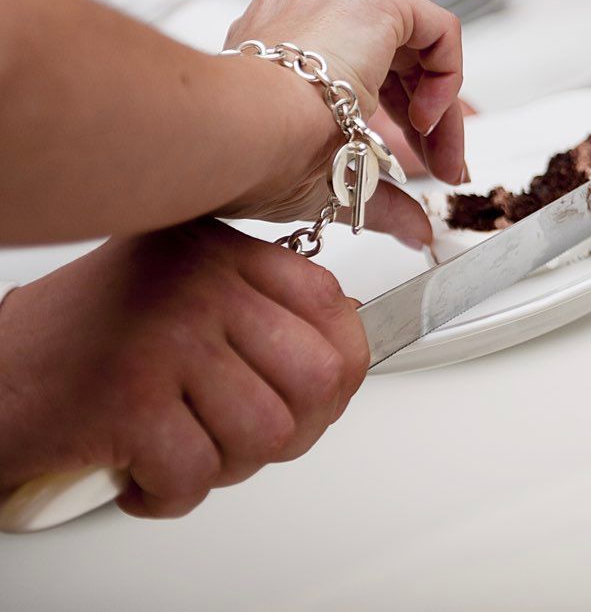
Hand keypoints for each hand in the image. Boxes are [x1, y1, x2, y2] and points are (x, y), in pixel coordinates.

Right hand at [0, 221, 368, 518]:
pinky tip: (141, 476)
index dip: (333, 371)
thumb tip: (348, 345)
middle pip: (317, 378)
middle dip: (291, 431)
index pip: (332, 307)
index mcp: (222, 252)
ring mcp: (168, 337)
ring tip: (186, 452)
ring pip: (267, 434)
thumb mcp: (187, 294)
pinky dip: (170, 496)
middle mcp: (201, 283)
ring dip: (228, 467)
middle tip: (240, 439)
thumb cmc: (86, 345)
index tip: (305, 397)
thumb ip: (263, 308)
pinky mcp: (129, 399)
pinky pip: (199, 474)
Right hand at [222, 0, 465, 239]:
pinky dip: (447, 74)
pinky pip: (436, 28)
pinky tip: (427, 118)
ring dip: (438, 108)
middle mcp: (311, 16)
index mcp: (286, 50)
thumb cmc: (258, 157)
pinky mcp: (372, 1)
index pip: (364, 78)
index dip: (403, 126)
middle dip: (426, 126)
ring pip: (416, 52)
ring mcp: (338, 1)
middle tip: (444, 169)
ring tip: (440, 155)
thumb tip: (415, 231)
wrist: (242, 130)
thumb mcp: (331, 180)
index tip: (426, 168)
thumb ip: (380, 201)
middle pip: (395, 67)